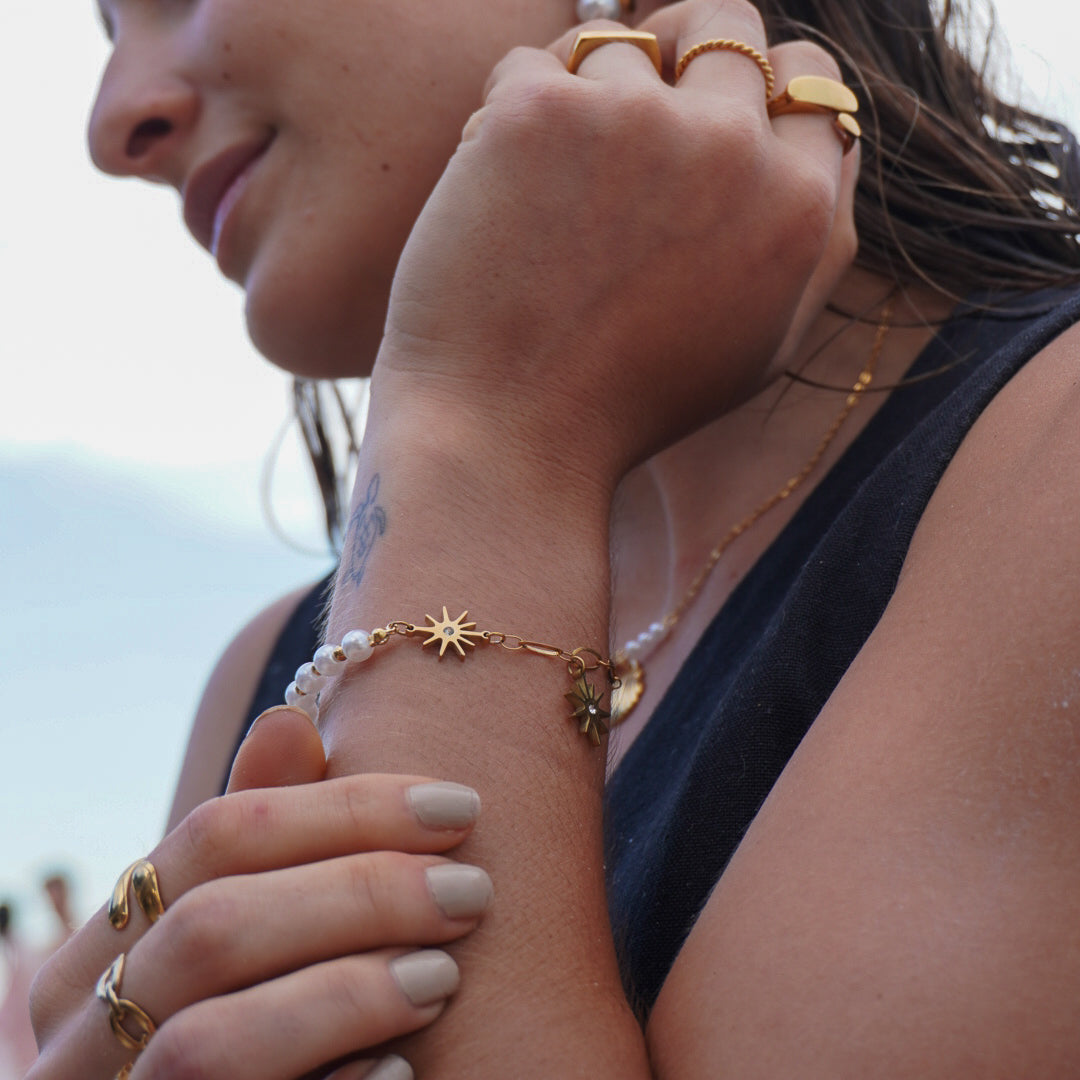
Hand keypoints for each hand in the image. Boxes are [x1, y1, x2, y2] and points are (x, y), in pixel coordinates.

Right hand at [28, 708, 490, 1079]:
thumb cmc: (246, 1026)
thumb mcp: (244, 932)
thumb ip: (263, 841)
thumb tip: (292, 719)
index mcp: (102, 948)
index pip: (216, 834)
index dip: (346, 810)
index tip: (460, 807)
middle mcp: (80, 1032)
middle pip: (212, 926)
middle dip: (358, 896)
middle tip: (471, 891)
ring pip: (207, 1040)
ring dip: (344, 993)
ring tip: (444, 975)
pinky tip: (401, 1070)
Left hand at [375, 0, 857, 481]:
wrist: (507, 441)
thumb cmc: (626, 406)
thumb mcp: (760, 343)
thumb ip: (812, 236)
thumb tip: (829, 136)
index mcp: (799, 208)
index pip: (810, 77)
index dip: (757, 81)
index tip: (707, 104)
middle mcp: (732, 150)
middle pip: (724, 23)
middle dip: (678, 50)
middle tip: (622, 108)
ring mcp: (636, 122)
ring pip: (617, 43)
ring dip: (583, 97)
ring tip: (549, 191)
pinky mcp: (541, 114)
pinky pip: (528, 64)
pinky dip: (509, 117)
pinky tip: (498, 194)